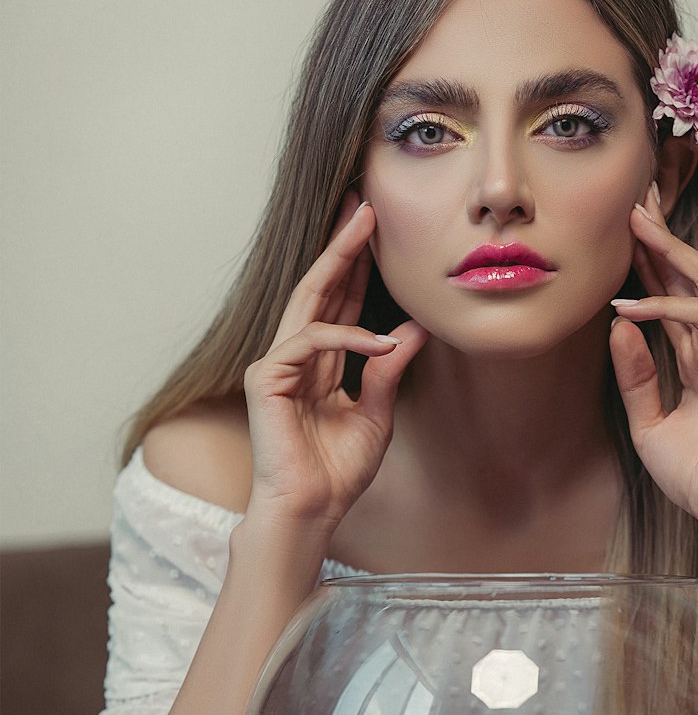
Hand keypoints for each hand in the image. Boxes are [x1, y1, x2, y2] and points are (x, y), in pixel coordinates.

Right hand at [243, 195, 425, 533]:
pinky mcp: (266, 377)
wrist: (311, 509)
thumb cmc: (337, 472)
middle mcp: (294, 358)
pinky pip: (311, 339)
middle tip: (364, 204)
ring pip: (309, 299)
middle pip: (318, 288)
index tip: (373, 229)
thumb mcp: (375, 414)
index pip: (338, 304)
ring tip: (370, 232)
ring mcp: (276, 365)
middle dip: (342, 245)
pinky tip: (382, 341)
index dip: (355, 267)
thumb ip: (388, 370)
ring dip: (341, 262)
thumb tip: (414, 328)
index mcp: (318, 366)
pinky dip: (350, 336)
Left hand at [609, 185, 697, 526]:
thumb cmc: (697, 474)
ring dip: (670, 250)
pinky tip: (627, 308)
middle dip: (663, 236)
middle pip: (692, 275)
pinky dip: (664, 308)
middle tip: (635, 199)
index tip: (623, 229)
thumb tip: (616, 326)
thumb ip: (635, 375)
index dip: (649, 261)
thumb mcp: (648, 422)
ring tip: (636, 222)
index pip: (673, 295)